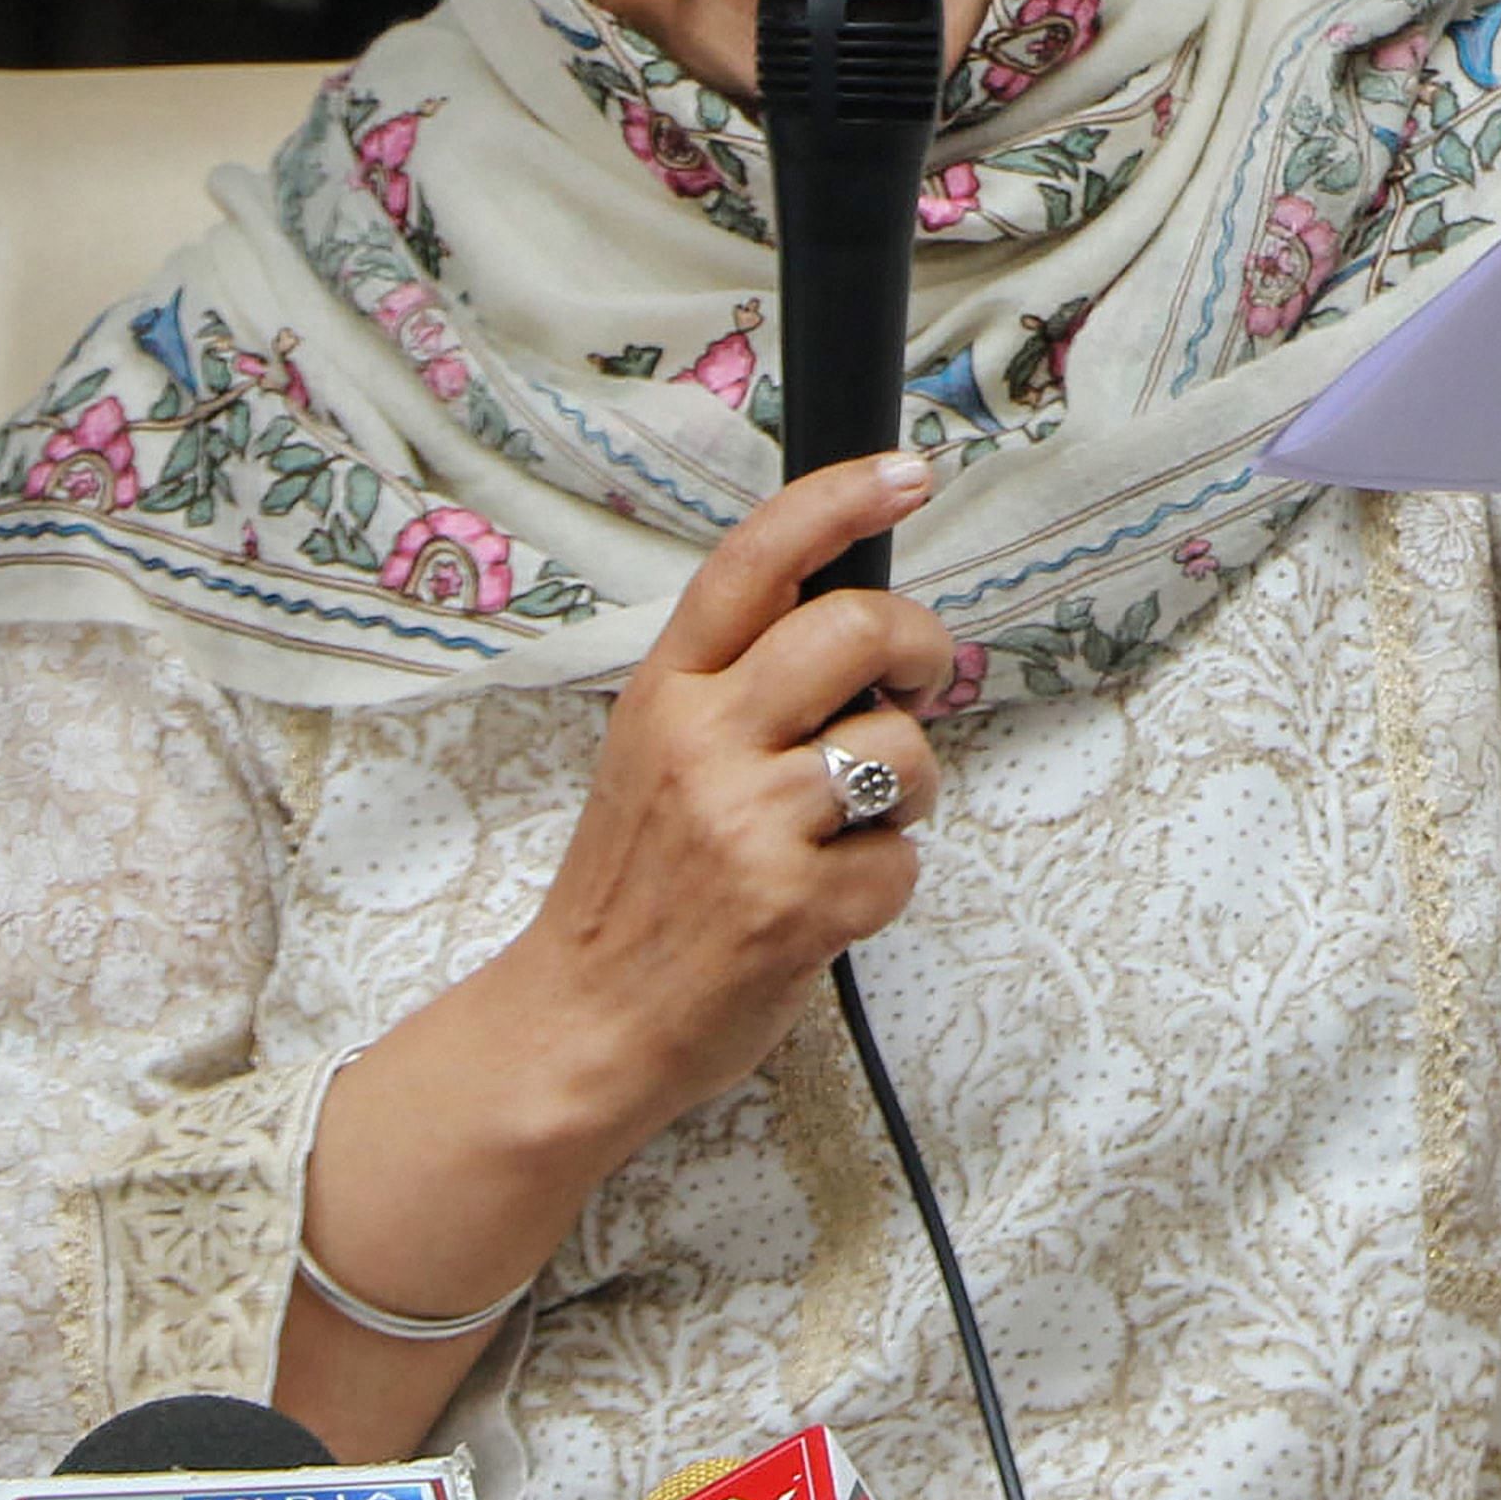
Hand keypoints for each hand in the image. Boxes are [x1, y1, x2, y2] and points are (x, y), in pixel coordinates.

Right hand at [485, 452, 957, 1150]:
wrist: (580, 1026)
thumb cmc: (636, 885)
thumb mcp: (657, 752)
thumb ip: (741, 684)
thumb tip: (862, 627)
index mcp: (667, 692)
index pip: (753, 563)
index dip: (837, 502)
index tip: (907, 473)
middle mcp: (703, 743)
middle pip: (858, 631)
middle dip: (919, 647)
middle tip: (918, 680)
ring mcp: (749, 826)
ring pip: (903, 749)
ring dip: (907, 786)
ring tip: (850, 823)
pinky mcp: (796, 907)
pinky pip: (902, 860)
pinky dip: (884, 880)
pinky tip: (827, 901)